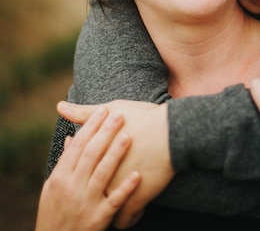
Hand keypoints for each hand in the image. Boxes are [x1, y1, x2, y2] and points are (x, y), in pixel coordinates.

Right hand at [35, 105, 140, 230]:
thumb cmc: (55, 213)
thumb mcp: (52, 187)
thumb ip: (64, 162)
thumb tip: (72, 138)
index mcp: (60, 176)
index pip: (78, 145)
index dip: (91, 126)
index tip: (103, 109)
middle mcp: (72, 187)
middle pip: (91, 154)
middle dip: (106, 132)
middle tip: (120, 114)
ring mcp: (85, 203)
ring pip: (102, 174)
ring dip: (116, 154)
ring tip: (129, 136)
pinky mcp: (99, 219)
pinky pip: (115, 201)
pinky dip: (126, 188)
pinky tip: (137, 175)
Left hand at [58, 99, 174, 228]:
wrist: (171, 132)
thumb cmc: (143, 117)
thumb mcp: (112, 109)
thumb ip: (84, 113)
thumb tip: (59, 106)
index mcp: (94, 154)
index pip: (77, 171)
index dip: (79, 176)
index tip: (87, 177)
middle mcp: (102, 174)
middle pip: (89, 193)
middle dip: (90, 197)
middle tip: (97, 196)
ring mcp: (117, 189)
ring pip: (105, 210)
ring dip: (108, 210)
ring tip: (114, 206)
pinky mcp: (134, 201)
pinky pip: (125, 220)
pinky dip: (129, 218)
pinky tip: (134, 211)